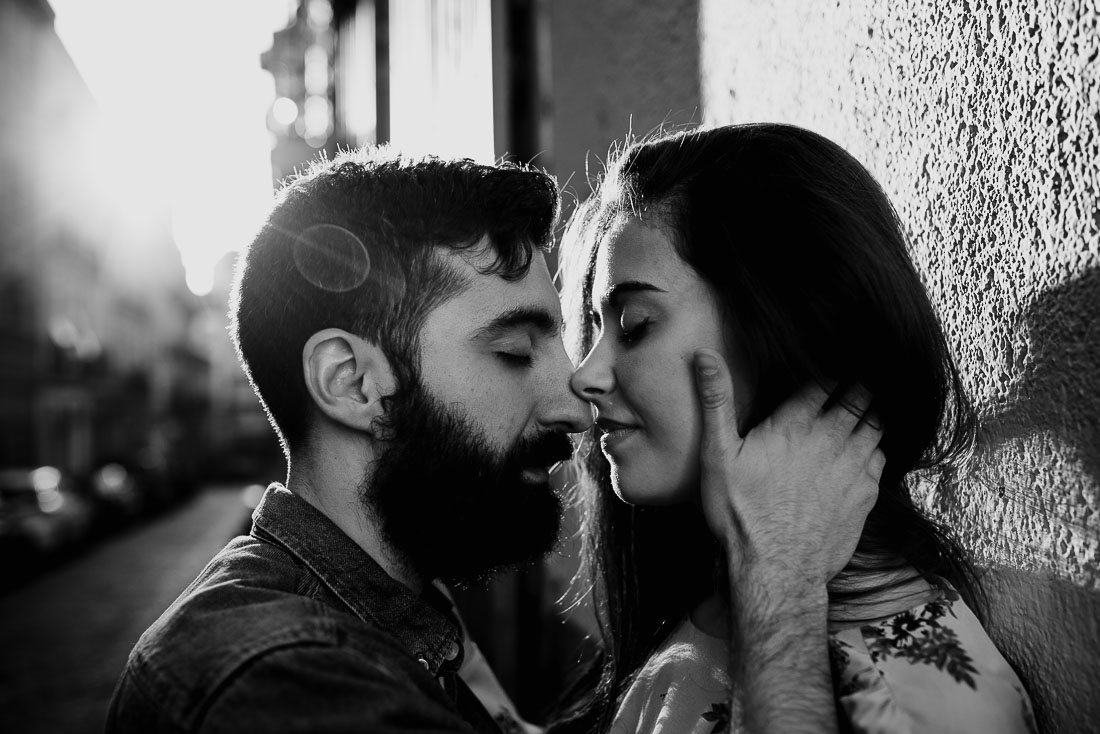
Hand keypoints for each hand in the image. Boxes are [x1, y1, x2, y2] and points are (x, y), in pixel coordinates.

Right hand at [693, 349, 883, 592]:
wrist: (775, 569)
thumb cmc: (741, 513)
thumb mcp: (717, 455)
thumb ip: (715, 402)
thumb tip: (704, 355)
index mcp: (794, 424)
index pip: (823, 382)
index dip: (828, 372)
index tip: (829, 367)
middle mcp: (830, 439)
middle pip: (858, 398)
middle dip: (857, 386)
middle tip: (855, 381)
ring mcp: (852, 466)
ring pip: (875, 425)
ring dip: (871, 413)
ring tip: (866, 407)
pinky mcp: (865, 494)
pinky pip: (881, 458)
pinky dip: (877, 447)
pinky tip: (868, 449)